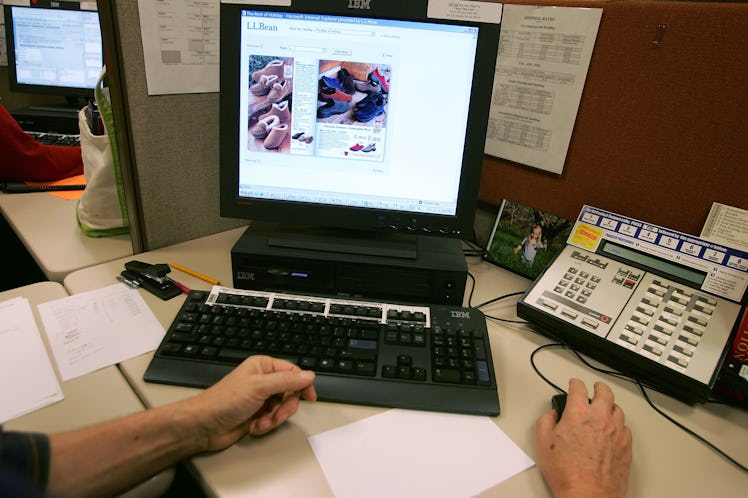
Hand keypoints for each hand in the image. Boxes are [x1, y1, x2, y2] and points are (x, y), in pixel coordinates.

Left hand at [184, 355, 316, 451]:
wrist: (205, 426)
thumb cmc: (224, 401)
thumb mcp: (259, 387)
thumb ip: (286, 380)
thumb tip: (308, 376)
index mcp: (263, 366)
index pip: (293, 372)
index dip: (302, 384)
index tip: (310, 397)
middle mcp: (263, 381)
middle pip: (290, 392)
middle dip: (284, 407)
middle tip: (276, 414)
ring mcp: (261, 398)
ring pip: (283, 408)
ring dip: (274, 419)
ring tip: (260, 422)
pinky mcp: (257, 414)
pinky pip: (273, 420)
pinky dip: (266, 425)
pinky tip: (254, 426)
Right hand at [535, 379, 632, 497]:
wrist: (587, 494)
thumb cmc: (567, 473)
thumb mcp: (543, 442)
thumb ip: (546, 421)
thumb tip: (552, 416)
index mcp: (579, 414)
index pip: (579, 388)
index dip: (574, 383)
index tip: (574, 384)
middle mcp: (601, 419)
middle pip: (605, 393)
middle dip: (598, 387)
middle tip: (595, 388)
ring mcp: (616, 432)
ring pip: (618, 409)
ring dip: (610, 406)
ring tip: (605, 408)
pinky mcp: (626, 447)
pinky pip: (626, 428)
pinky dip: (619, 425)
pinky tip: (613, 429)